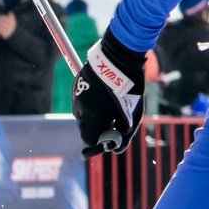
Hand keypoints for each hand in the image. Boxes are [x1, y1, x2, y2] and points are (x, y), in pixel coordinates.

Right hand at [71, 30, 144, 156]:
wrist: (118, 59)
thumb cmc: (128, 89)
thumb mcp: (132, 115)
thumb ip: (124, 135)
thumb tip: (117, 149)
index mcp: (91, 119)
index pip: (89, 141)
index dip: (101, 141)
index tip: (112, 135)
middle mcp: (79, 110)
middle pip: (85, 128)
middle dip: (98, 128)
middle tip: (113, 119)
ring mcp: (75, 97)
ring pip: (83, 115)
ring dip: (94, 115)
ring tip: (109, 104)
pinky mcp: (76, 86)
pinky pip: (82, 101)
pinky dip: (91, 103)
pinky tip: (103, 94)